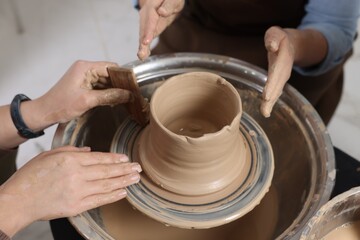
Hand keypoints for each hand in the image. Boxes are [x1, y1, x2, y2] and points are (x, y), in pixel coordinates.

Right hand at [0, 146, 140, 235]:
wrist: (18, 200)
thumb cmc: (31, 176)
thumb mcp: (49, 155)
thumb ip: (72, 151)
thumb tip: (90, 151)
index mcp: (71, 160)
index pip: (100, 158)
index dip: (115, 159)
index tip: (126, 159)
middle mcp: (77, 175)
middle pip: (107, 171)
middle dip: (125, 170)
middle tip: (138, 168)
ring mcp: (78, 192)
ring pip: (107, 185)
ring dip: (123, 182)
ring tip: (135, 179)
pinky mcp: (76, 207)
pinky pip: (99, 200)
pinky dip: (112, 196)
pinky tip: (122, 192)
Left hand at [37, 60, 131, 124]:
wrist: (45, 112)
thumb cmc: (61, 105)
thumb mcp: (88, 101)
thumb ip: (110, 96)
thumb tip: (128, 94)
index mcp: (85, 67)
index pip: (111, 67)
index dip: (123, 76)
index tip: (133, 86)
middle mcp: (85, 68)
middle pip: (109, 73)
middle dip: (120, 84)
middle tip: (131, 95)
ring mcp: (84, 76)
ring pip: (106, 80)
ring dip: (114, 89)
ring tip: (124, 99)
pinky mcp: (84, 84)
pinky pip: (100, 86)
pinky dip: (107, 92)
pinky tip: (114, 100)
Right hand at [137, 0, 184, 59]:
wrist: (168, 1)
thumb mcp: (173, 0)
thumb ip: (168, 5)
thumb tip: (162, 12)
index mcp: (151, 6)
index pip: (150, 19)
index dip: (148, 30)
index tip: (146, 41)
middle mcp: (146, 14)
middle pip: (143, 29)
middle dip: (142, 42)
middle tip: (141, 53)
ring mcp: (146, 22)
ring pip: (143, 35)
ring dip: (142, 47)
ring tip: (142, 56)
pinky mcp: (149, 29)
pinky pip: (146, 38)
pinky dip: (144, 47)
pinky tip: (143, 55)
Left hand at [261, 26, 294, 116]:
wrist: (290, 44)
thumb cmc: (278, 38)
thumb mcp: (275, 33)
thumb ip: (273, 38)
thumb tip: (272, 46)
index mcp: (282, 60)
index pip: (276, 73)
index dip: (272, 83)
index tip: (267, 94)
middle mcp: (283, 71)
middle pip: (277, 85)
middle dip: (271, 96)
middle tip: (265, 108)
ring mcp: (281, 77)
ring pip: (276, 91)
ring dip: (270, 102)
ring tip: (265, 113)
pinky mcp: (278, 81)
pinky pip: (274, 92)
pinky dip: (270, 102)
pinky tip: (266, 112)